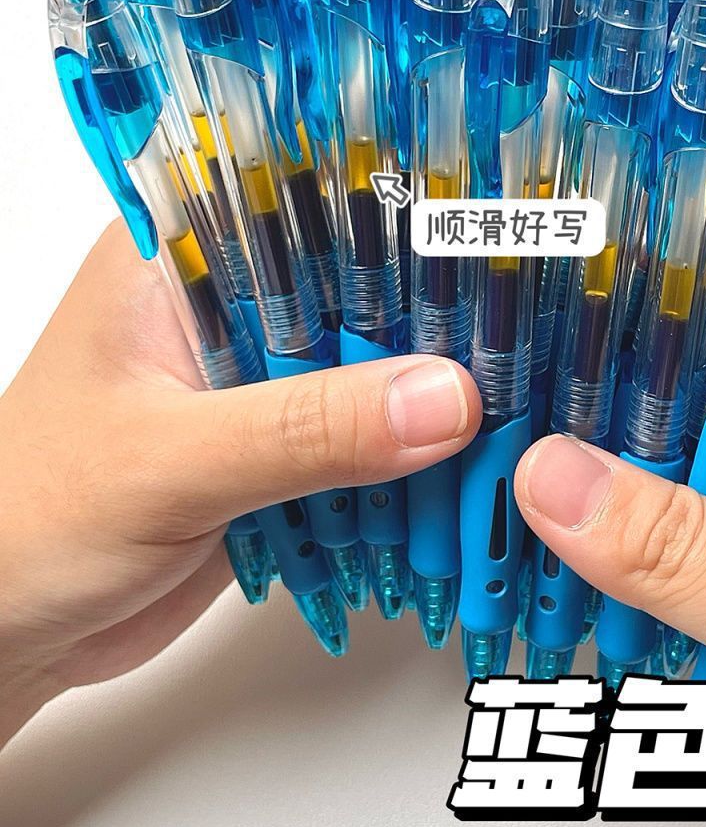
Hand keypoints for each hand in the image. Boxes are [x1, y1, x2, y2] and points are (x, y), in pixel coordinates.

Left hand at [0, 222, 480, 746]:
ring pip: (374, 354)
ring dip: (434, 381)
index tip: (489, 227)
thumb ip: (303, 428)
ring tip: (526, 385)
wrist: (8, 628)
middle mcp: (228, 301)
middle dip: (436, 306)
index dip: (399, 205)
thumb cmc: (33, 521)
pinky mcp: (282, 438)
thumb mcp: (170, 463)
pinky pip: (369, 426)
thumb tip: (444, 400)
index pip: (309, 198)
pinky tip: (472, 451)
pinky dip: (416, 443)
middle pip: (360, 278)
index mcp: (180, 258)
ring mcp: (259, 372)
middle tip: (533, 319)